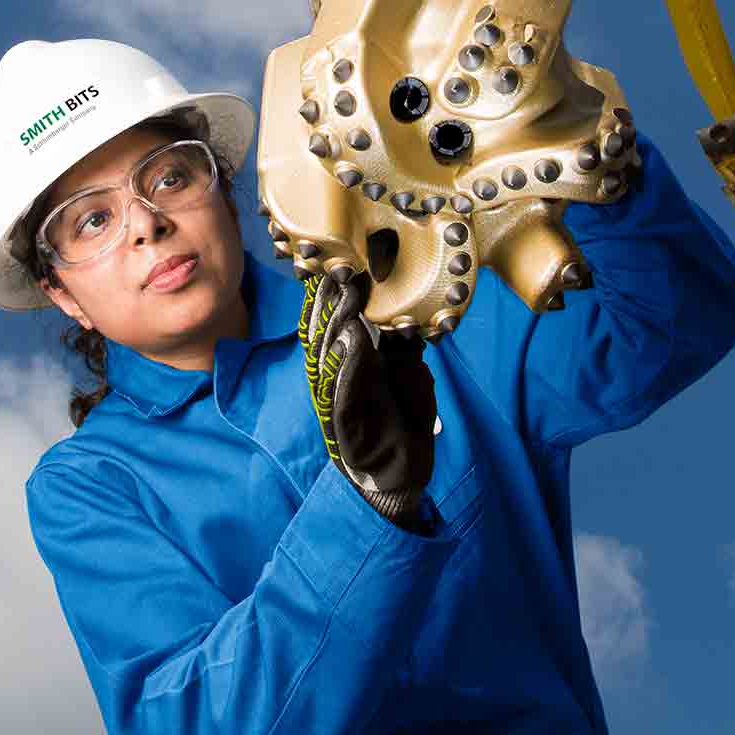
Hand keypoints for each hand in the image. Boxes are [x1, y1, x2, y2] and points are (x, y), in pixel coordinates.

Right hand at [298, 274, 436, 528]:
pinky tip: (352, 340)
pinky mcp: (342, 420)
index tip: (344, 261)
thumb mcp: (409, 373)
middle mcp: (336, 375)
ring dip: (337, 322)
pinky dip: (346, 364)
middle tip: (343, 268)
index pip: (334, 319)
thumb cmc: (402, 420)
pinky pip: (340, 388)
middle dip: (332, 299)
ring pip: (328, 353)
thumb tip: (405, 311)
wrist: (401, 473)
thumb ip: (403, 344)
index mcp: (349, 361)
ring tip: (347, 293)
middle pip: (325, 330)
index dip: (335, 292)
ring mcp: (335, 397)